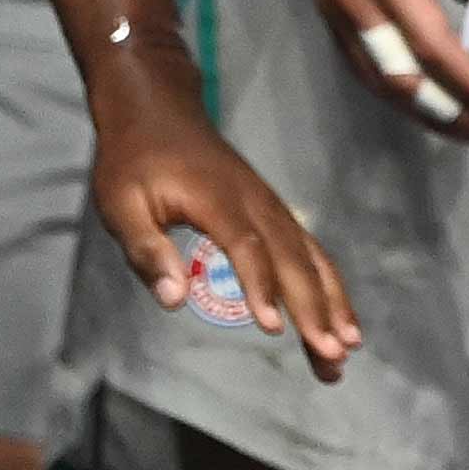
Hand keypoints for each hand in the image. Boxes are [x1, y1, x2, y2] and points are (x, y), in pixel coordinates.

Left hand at [85, 81, 354, 381]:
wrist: (160, 114)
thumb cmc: (133, 163)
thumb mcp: (120, 205)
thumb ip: (147, 251)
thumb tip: (174, 301)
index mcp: (219, 202)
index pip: (248, 249)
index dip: (263, 288)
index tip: (275, 330)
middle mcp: (258, 205)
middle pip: (296, 260)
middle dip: (318, 310)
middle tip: (334, 355)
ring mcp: (273, 208)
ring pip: (312, 259)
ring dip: (333, 304)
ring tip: (347, 348)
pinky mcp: (276, 213)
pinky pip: (310, 252)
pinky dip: (328, 286)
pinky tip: (337, 317)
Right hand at [290, 0, 468, 137]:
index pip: (433, 46)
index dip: (468, 80)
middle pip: (398, 75)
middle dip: (443, 109)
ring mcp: (334, 4)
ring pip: (372, 75)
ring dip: (416, 107)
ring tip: (458, 127)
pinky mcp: (326, 2)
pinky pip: (356, 59)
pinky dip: (388, 86)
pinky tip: (415, 98)